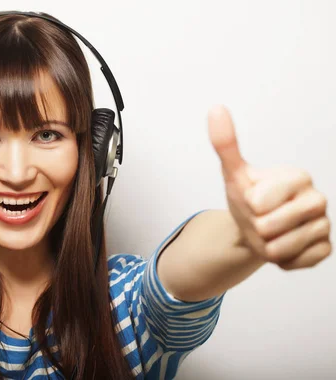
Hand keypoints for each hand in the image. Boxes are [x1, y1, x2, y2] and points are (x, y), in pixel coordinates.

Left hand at [208, 105, 330, 269]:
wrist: (254, 229)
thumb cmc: (248, 198)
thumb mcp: (233, 174)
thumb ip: (225, 144)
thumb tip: (215, 108)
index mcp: (298, 176)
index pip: (259, 201)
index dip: (249, 205)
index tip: (254, 200)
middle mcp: (317, 199)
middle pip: (268, 226)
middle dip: (255, 227)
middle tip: (260, 219)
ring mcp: (324, 225)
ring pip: (280, 247)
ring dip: (266, 245)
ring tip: (270, 233)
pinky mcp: (324, 249)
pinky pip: (294, 262)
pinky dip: (280, 260)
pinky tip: (282, 246)